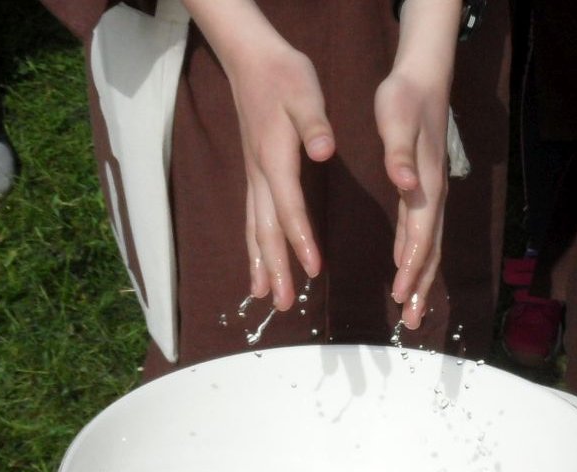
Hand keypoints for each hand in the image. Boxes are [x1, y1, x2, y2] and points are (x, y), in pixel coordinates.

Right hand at [202, 8, 334, 311]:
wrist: (251, 61)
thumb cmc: (284, 75)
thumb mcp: (306, 92)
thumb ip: (315, 123)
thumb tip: (325, 149)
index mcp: (275, 158)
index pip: (289, 207)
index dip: (301, 240)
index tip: (313, 268)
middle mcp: (260, 174)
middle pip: (267, 229)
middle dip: (275, 268)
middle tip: (284, 306)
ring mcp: (254, 176)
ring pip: (255, 228)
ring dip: (261, 264)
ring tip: (265, 298)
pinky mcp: (255, 174)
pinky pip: (253, 218)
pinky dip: (255, 246)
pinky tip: (259, 265)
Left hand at [376, 69, 449, 327]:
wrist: (424, 77)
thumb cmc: (405, 97)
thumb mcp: (397, 119)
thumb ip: (400, 153)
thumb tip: (405, 183)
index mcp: (425, 183)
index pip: (420, 234)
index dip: (411, 266)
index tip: (401, 294)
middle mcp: (432, 194)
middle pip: (430, 250)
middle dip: (421, 287)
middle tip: (413, 321)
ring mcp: (430, 193)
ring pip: (428, 246)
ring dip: (420, 278)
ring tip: (411, 310)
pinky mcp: (423, 189)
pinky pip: (421, 232)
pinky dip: (415, 256)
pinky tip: (404, 269)